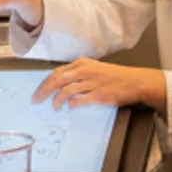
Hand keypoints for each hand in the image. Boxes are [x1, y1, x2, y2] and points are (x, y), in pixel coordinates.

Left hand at [31, 57, 167, 112]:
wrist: (135, 81)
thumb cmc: (116, 76)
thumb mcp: (95, 69)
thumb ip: (79, 74)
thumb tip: (62, 85)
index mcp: (82, 64)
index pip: (57, 72)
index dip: (45, 83)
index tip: (38, 92)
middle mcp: (84, 71)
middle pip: (57, 80)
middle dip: (43, 91)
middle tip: (36, 101)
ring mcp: (91, 83)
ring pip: (65, 91)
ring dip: (56, 100)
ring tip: (54, 107)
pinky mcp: (98, 95)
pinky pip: (78, 100)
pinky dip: (71, 104)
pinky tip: (70, 107)